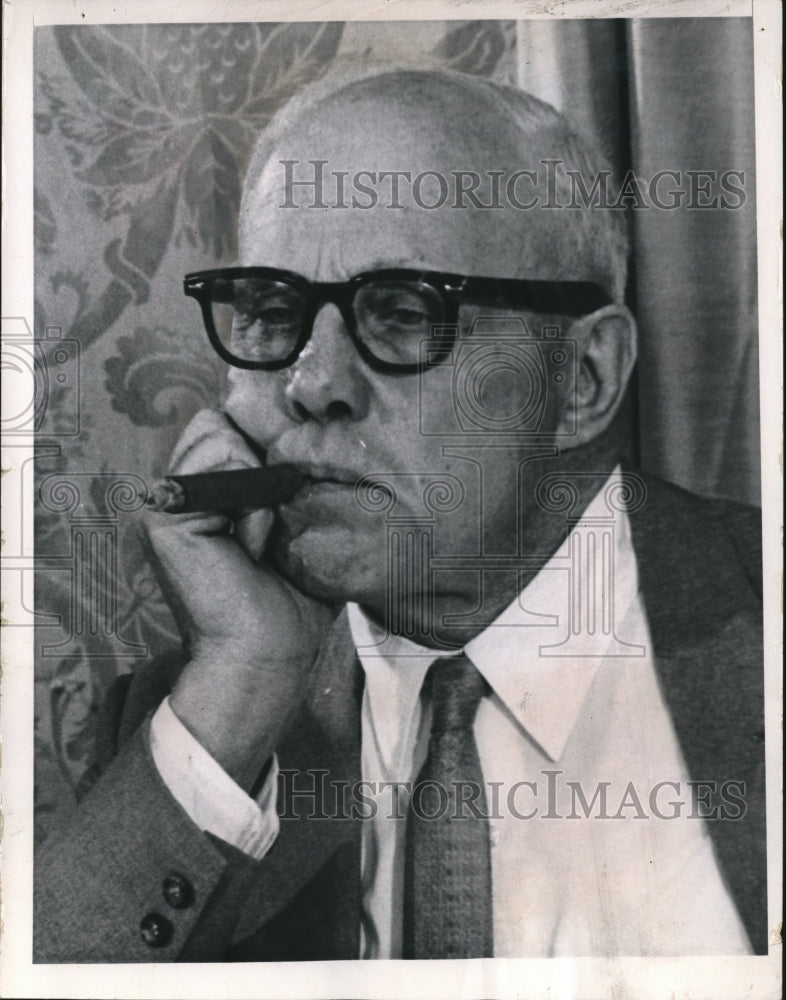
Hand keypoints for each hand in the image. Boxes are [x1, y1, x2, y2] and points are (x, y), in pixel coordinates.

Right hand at [144, 408, 333, 788]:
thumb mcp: (295, 529)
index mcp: (204, 495)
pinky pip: (226, 464)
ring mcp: (167, 503)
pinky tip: (250, 548)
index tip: (280, 505)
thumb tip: (302, 436)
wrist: (268, 654)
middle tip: (266, 526)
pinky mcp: (165, 517)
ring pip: (220, 433)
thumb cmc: (290, 602)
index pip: (225, 425)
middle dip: (259, 462)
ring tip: (257, 539)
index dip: (263, 448)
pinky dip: (253, 504)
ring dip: (259, 485)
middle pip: (219, 421)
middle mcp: (180, 494)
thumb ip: (285, 481)